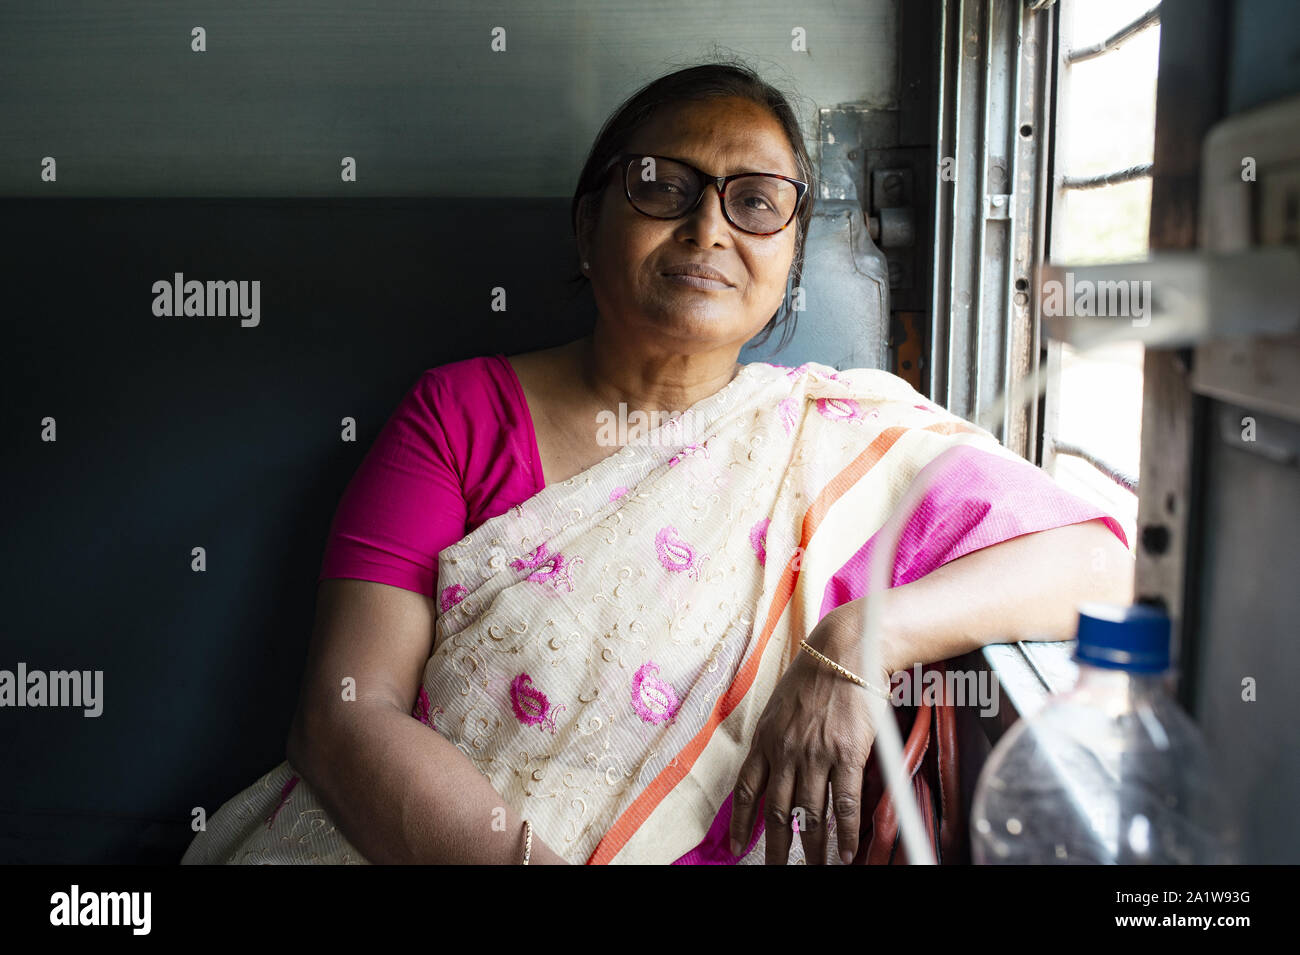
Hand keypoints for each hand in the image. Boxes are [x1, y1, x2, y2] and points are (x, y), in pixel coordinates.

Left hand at [728, 603, 891, 864]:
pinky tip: (847, 851)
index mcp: (765, 738)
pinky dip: (845, 833)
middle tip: (776, 870)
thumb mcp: (781, 705)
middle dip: (776, 848)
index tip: (736, 846)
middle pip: (777, 811)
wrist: (845, 650)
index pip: (746, 789)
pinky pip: (843, 803)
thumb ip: (775, 737)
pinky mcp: (847, 754)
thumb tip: (772, 764)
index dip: (739, 822)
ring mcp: (816, 754)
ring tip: (818, 868)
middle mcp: (786, 750)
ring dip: (814, 848)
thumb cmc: (815, 674)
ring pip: (810, 814)